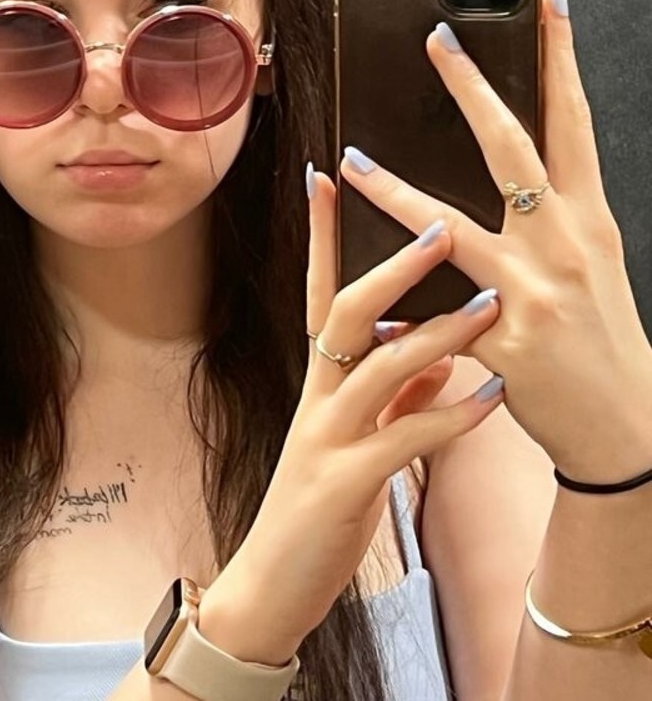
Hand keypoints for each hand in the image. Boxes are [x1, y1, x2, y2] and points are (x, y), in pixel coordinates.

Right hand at [199, 187, 504, 662]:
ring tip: (489, 305)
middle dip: (392, 267)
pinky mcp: (343, 483)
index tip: (330, 176)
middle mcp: (316, 397)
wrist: (270, 584)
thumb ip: (397, 394)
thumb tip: (439, 355)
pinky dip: (450, 417)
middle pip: (346, 312)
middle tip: (439, 225)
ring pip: (378, 368)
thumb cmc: (318, 506)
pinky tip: (492, 399)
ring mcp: (325, 437)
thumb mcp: (358, 438)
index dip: (322, 234)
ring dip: (437, 333)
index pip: (319, 291)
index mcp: (319, 382)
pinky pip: (403, 440)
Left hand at [337, 0, 651, 481]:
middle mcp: (564, 244)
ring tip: (352, 160)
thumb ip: (553, 215)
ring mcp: (532, 290)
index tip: (548, 5)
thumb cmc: (604, 339)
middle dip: (471, 88)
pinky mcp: (500, 338)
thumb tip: (515, 171)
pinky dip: (397, 305)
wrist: (626, 427)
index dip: (562, 58)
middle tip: (437, 39)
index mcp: (589, 219)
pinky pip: (432, 311)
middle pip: (512, 148)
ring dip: (394, 190)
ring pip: (450, 224)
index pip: (574, 121)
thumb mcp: (593, 263)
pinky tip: (363, 303)